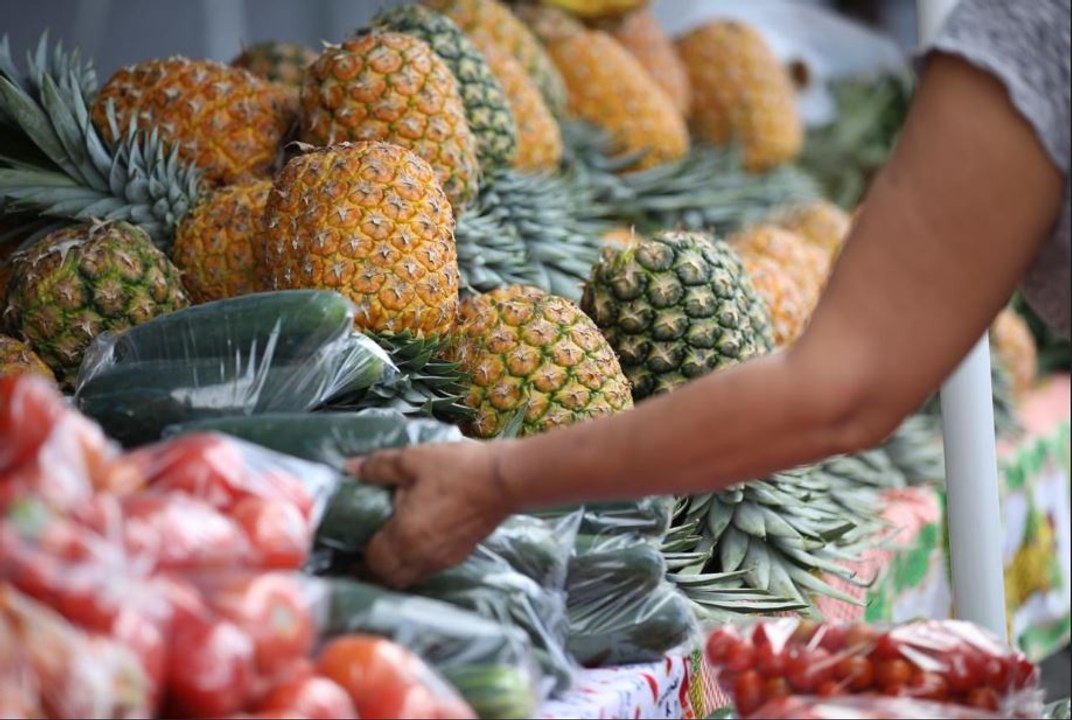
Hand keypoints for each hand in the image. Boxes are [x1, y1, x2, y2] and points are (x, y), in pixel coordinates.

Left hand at [346, 441, 513, 587]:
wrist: (505, 480)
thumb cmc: (457, 469)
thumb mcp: (412, 460)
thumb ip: (378, 467)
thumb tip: (349, 469)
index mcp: (404, 537)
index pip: (371, 563)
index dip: (355, 562)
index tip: (344, 554)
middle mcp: (421, 557)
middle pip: (388, 578)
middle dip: (371, 572)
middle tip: (359, 556)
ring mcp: (443, 559)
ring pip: (409, 577)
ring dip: (393, 571)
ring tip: (383, 552)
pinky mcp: (460, 555)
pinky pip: (427, 569)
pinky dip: (414, 565)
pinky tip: (414, 545)